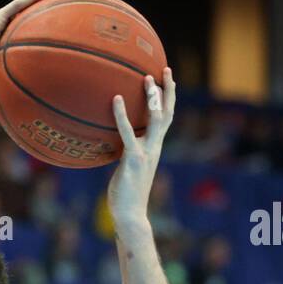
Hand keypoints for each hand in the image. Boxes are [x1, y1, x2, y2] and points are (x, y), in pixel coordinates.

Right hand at [0, 0, 66, 91]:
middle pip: (28, 10)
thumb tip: (27, 88)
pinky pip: (19, 4)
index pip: (24, 23)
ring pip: (26, 2)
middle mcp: (0, 24)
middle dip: (47, 3)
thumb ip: (11, 74)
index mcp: (2, 36)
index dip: (40, 18)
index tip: (58, 17)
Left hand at [107, 67, 175, 226]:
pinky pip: (128, 132)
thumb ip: (127, 154)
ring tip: (147, 78)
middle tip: (165, 69)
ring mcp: (146, 152)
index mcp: (154, 148)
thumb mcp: (128, 168)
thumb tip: (114, 144)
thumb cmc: (126, 194)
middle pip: (167, 114)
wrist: (131, 214)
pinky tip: (116, 99)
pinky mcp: (133, 159)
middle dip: (168, 91)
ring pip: (156, 119)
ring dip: (153, 98)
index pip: (166, 119)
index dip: (169, 99)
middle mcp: (154, 147)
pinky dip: (122, 114)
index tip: (167, 80)